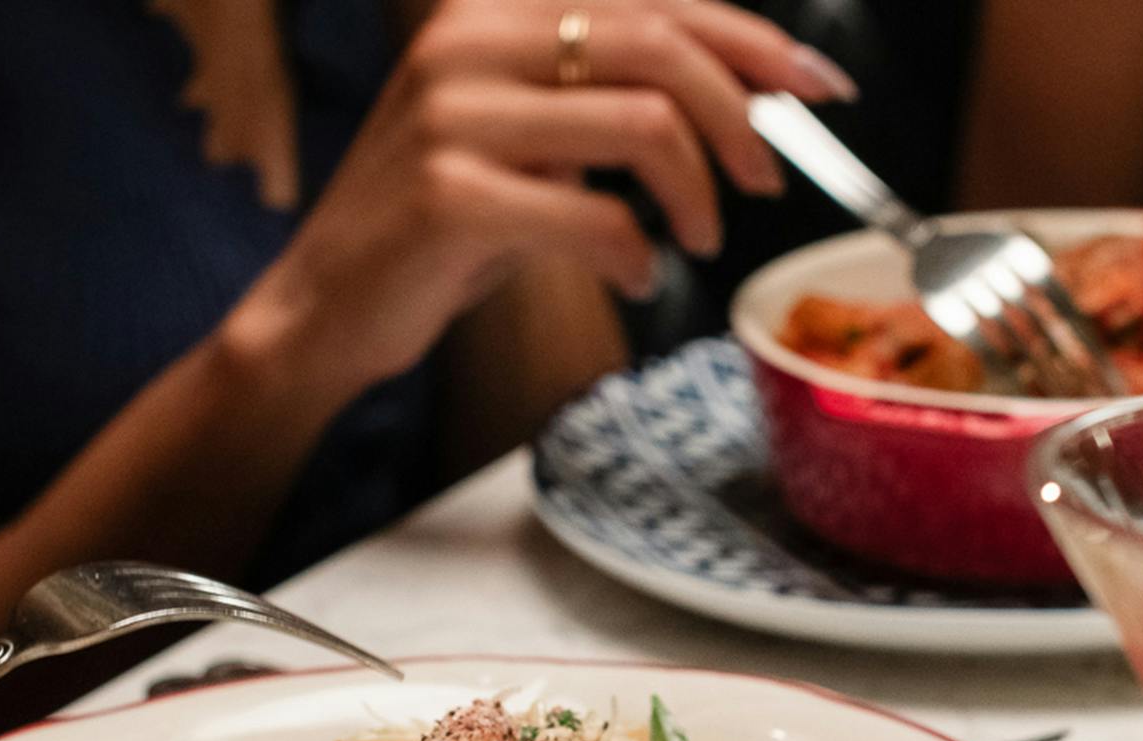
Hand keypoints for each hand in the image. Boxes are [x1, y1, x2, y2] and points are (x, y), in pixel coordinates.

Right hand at [217, 0, 856, 398]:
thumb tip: (748, 88)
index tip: (818, 88)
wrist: (324, 308)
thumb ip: (612, 94)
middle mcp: (466, 41)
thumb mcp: (530, 136)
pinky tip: (633, 276)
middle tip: (763, 181)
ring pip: (645, 123)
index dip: (754, 40)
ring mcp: (452, 115)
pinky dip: (637, 256)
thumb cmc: (441, 226)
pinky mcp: (449, 196)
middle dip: (741, 116)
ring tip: (699, 238)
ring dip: (698, 192)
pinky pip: (597, 216)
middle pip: (660, 45)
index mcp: (491, 9)